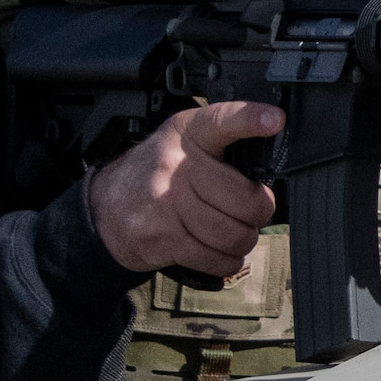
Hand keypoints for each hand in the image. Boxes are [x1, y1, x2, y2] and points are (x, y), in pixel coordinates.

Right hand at [88, 101, 281, 274]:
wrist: (105, 205)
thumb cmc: (158, 170)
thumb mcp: (185, 139)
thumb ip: (224, 139)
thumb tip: (274, 147)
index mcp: (189, 133)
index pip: (222, 121)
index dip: (250, 118)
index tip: (275, 120)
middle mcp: (177, 166)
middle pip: (246, 200)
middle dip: (261, 212)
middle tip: (254, 212)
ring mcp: (167, 205)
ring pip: (233, 234)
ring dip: (245, 240)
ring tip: (237, 232)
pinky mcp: (162, 239)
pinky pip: (214, 259)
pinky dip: (227, 261)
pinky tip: (221, 252)